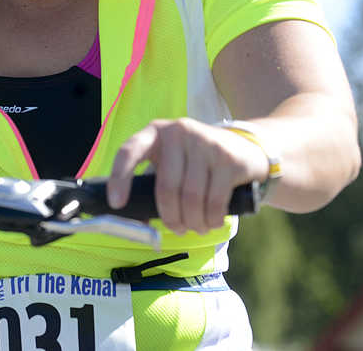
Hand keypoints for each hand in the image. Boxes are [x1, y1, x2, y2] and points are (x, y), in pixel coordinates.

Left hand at [107, 118, 268, 234]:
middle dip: (171, 217)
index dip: (119, 178)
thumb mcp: (172, 164)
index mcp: (155, 133)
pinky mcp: (228, 157)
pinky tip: (211, 222)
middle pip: (166, 187)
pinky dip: (211, 219)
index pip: (129, 151)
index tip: (117, 204)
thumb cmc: (197, 163)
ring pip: (191, 197)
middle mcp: (178, 132)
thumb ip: (153, 186)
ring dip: (193, 222)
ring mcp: (205, 142)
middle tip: (178, 230)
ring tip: (196, 227)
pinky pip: (215, 201)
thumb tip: (138, 222)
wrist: (245, 147)